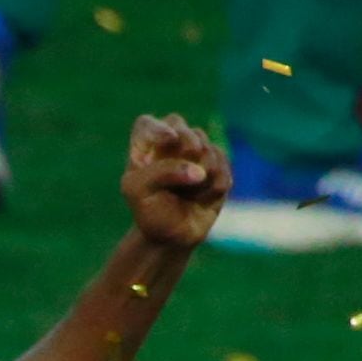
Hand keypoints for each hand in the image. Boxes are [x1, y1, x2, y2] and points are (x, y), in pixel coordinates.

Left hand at [124, 114, 230, 251]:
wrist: (173, 236)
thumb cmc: (149, 211)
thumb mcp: (138, 191)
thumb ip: (162, 172)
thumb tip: (200, 170)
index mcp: (144, 146)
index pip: (147, 124)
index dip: (159, 130)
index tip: (169, 141)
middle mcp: (172, 143)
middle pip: (185, 131)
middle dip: (187, 152)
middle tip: (182, 175)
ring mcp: (197, 152)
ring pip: (207, 148)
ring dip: (200, 175)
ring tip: (187, 193)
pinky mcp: (218, 164)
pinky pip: (223, 165)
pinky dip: (213, 184)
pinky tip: (203, 196)